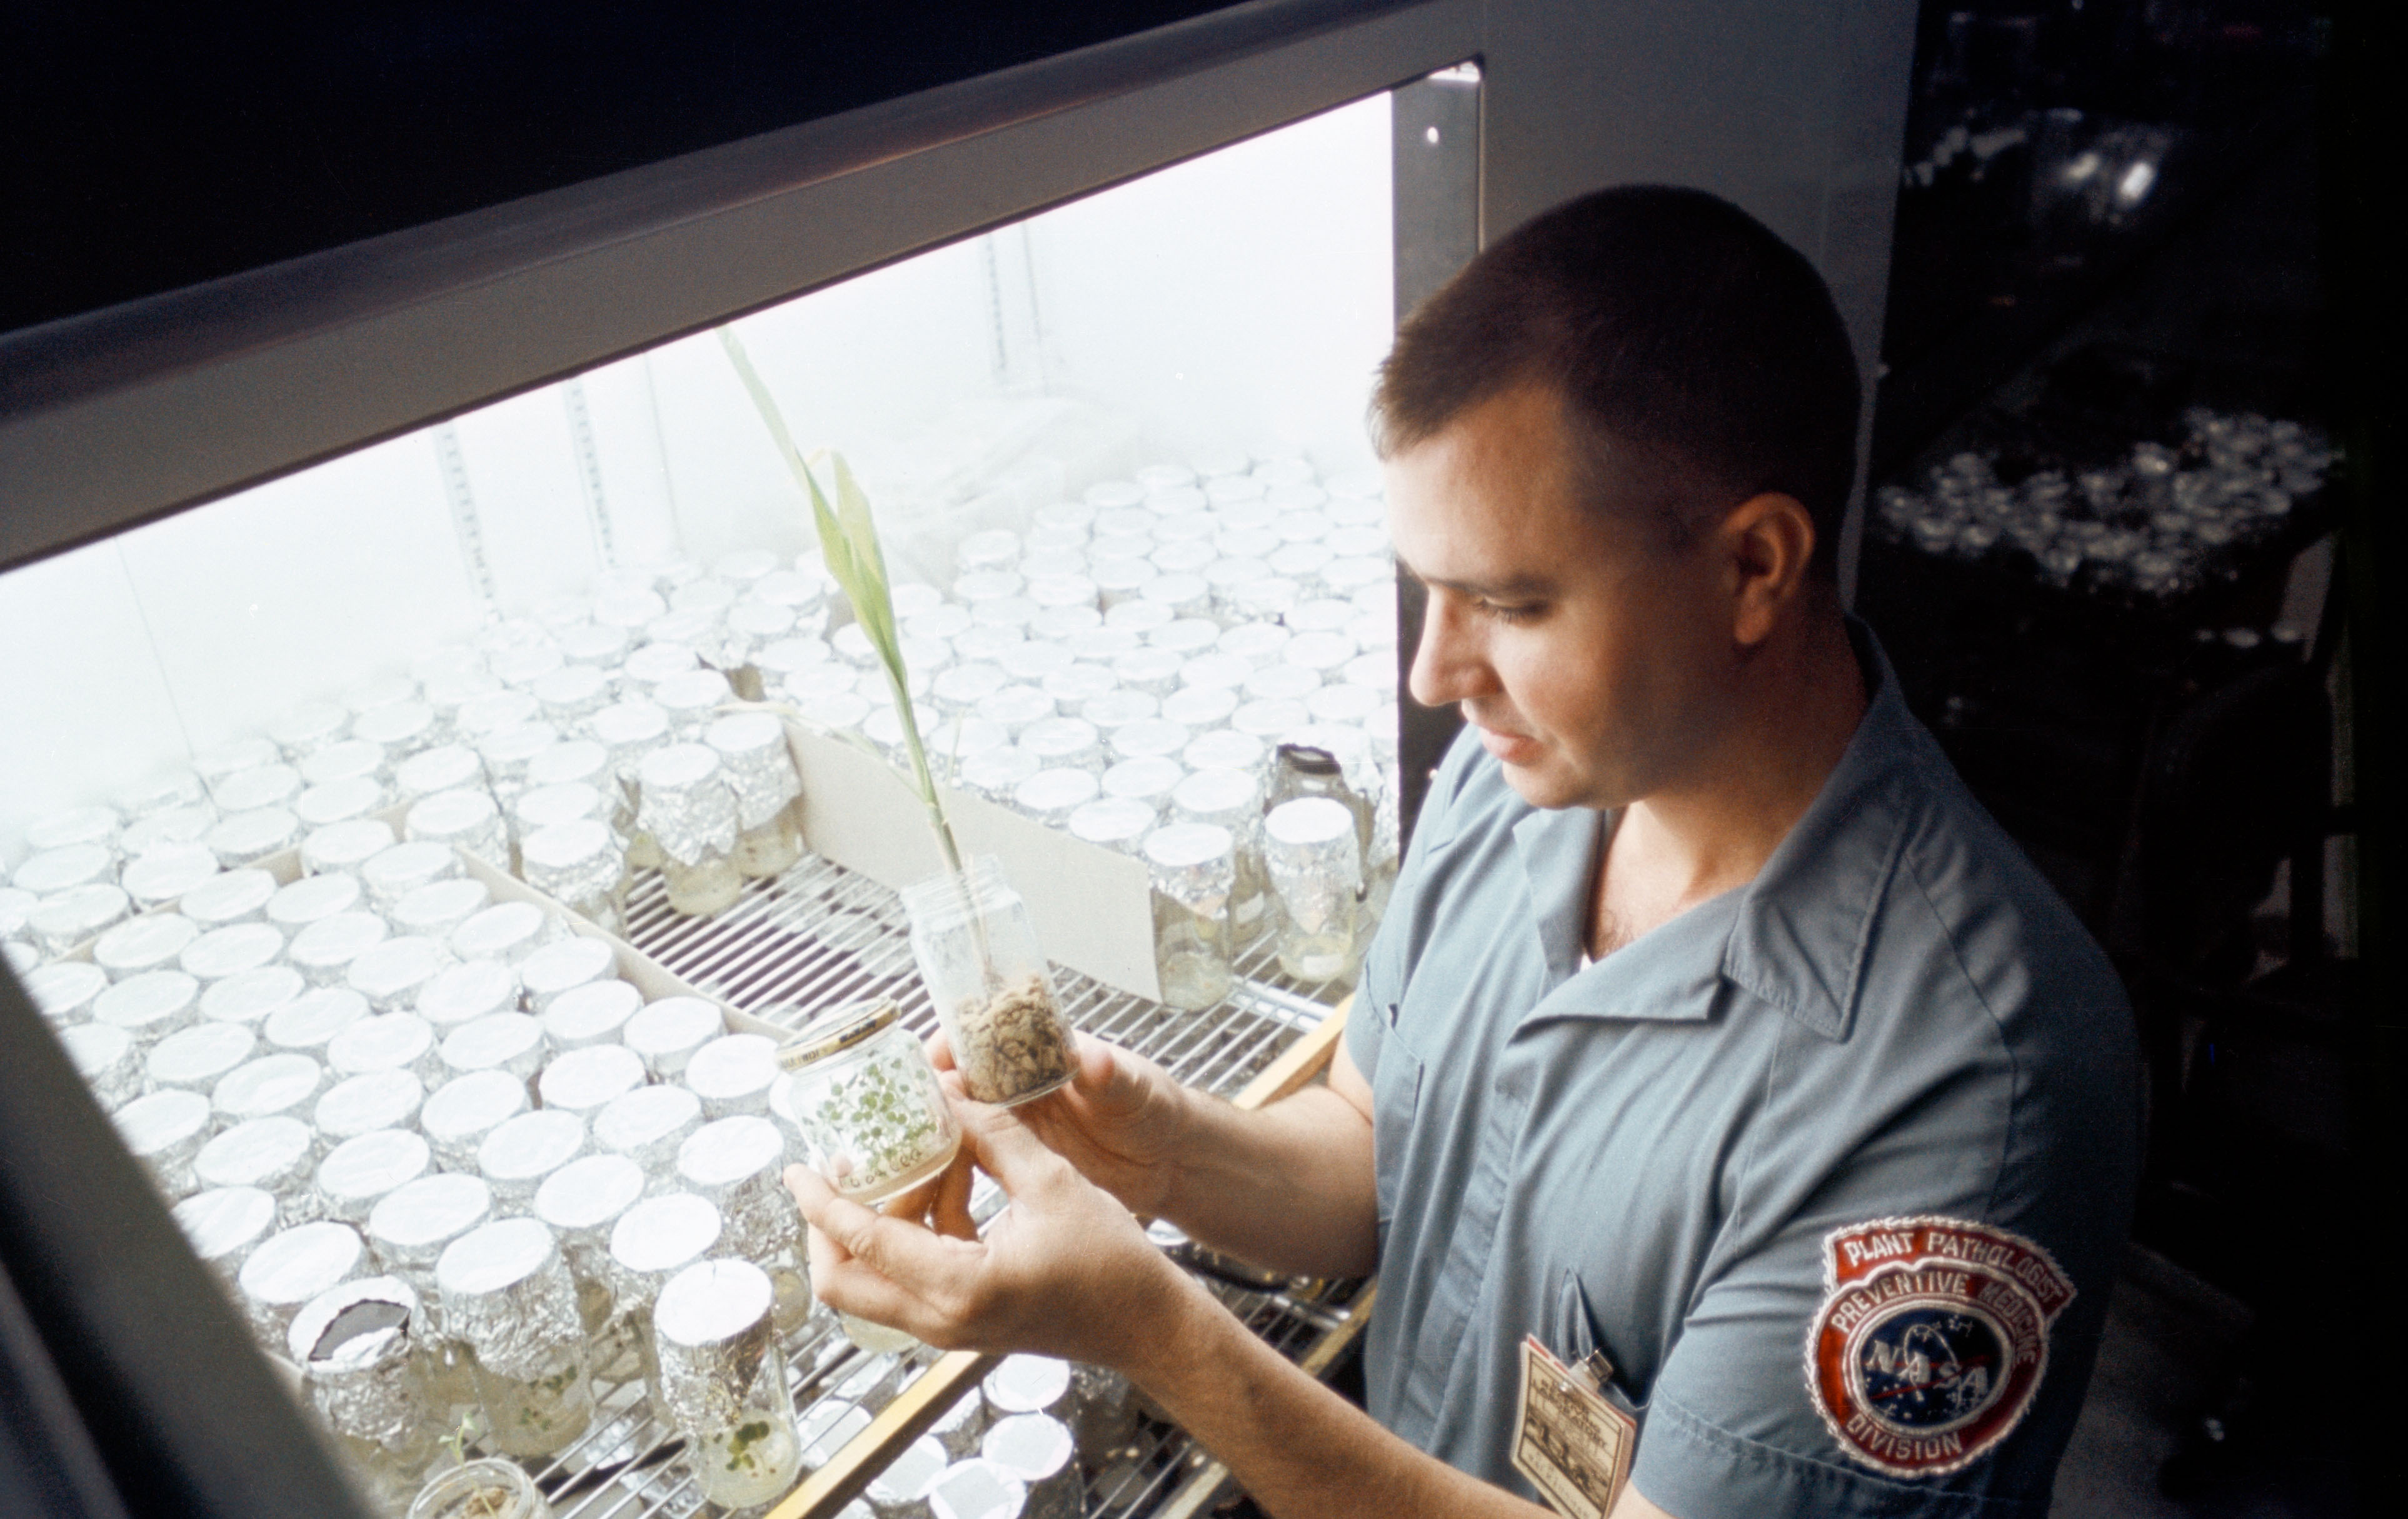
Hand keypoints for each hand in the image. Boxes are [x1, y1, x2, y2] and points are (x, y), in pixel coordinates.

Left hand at [784, 1089, 1194, 1372]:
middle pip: (844, 1283)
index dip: (821, 1200)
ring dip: (874, 1227)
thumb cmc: (1112, 1262)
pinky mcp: (961, 1324)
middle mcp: (942, 1319)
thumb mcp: (1052, 1183)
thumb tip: (947, 1092)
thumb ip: (993, 1136)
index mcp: (959, 1285)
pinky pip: (908, 1283)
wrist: (1146, 1324)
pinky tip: (945, 1190)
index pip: (861, 1242)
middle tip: (835, 1173)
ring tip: (906, 1168)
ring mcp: (949, 1329)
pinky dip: (909, 1239)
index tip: (796, 1167)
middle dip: (826, 1227)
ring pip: (872, 1285)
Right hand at [928, 1028, 1190, 1217]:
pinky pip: (972, 1162)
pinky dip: (949, 1170)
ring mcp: (1014, 1126)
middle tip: (905, 1115)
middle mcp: (1018, 1086)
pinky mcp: (1016, 1164)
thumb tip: (1094, 1060)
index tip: (934, 1057)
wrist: (1169, 1161)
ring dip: (932, 1134)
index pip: (984, 1036)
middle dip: (928, 1092)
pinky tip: (931, 1187)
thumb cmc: (1154, 1107)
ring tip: (907, 1154)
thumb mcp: (1135, 1087)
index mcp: (1040, 1053)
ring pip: (958, 1123)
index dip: (954, 1043)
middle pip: (958, 1081)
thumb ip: (1112, 1075)